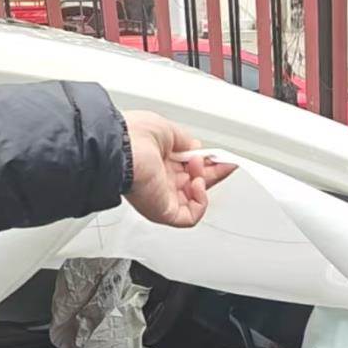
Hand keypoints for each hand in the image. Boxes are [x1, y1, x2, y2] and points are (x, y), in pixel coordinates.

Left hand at [122, 111, 234, 226]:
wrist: (120, 148)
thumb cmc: (133, 136)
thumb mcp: (167, 130)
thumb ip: (185, 140)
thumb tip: (197, 147)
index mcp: (160, 162)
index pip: (190, 168)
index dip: (209, 164)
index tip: (223, 158)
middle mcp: (161, 181)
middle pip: (196, 184)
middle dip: (213, 173)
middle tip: (227, 164)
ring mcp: (162, 197)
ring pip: (195, 201)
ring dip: (204, 183)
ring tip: (197, 167)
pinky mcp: (164, 212)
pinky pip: (190, 217)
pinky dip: (200, 202)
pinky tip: (196, 184)